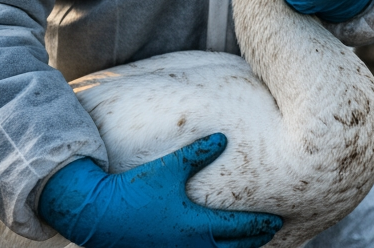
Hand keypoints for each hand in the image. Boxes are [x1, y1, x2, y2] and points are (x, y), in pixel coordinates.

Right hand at [38, 134, 280, 247]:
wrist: (95, 214)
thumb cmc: (133, 189)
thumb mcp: (168, 168)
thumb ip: (197, 153)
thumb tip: (223, 138)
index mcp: (196, 225)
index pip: (240, 228)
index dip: (261, 223)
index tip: (278, 219)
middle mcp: (190, 245)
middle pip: (233, 247)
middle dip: (254, 239)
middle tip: (271, 230)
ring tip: (248, 242)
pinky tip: (213, 244)